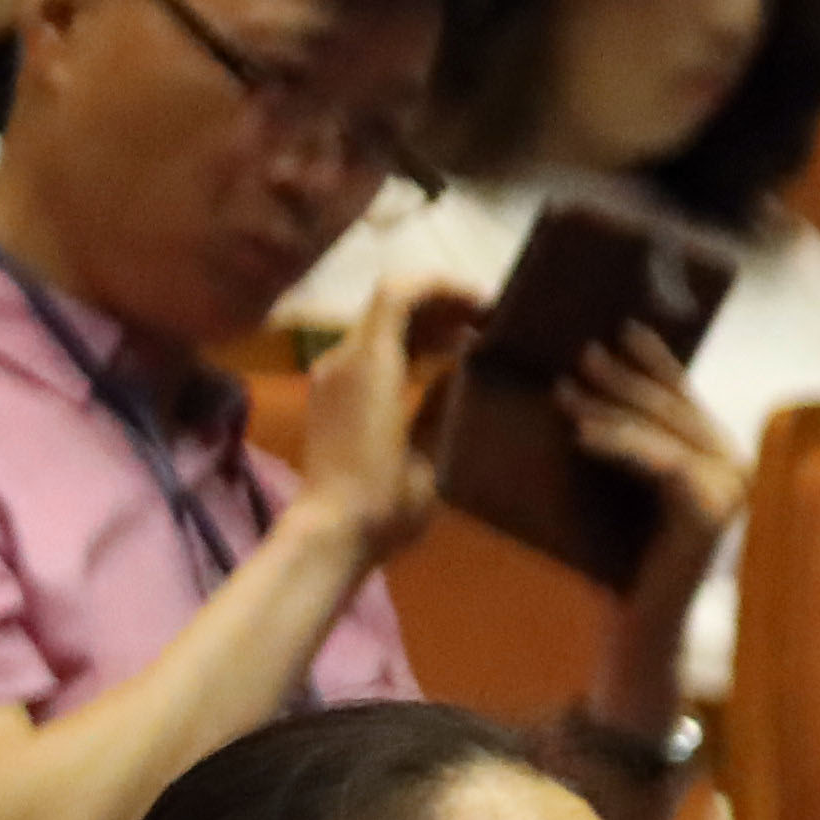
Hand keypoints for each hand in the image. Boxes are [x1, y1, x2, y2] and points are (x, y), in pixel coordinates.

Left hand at [295, 283, 475, 559]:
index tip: (486, 304)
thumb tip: (462, 367)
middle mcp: (343, 358)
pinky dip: (406, 348)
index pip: (399, 292)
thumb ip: (446, 399)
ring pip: (381, 326)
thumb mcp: (433, 452)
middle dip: (441, 305)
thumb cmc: (386, 501)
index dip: (443, 286)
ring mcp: (331, 374)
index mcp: (370, 365)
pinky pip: (370, 352)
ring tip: (472, 344)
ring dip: (425, 326)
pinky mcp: (330, 394)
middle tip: (489, 323)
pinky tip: (440, 370)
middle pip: (390, 304)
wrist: (331, 533)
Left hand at [565, 325, 746, 606]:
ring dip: (611, 409)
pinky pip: (664, 465)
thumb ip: (622, 433)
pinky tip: (584, 437)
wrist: (634, 622)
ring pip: (664, 432)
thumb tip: (577, 369)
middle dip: (623, 376)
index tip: (620, 324)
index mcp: (718, 454)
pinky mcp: (713, 515)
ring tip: (565, 394)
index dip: (654, 358)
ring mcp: (731, 493)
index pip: (682, 393)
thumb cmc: (617, 551)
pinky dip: (623, 447)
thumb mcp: (620, 476)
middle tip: (580, 352)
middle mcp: (736, 468)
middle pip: (672, 407)